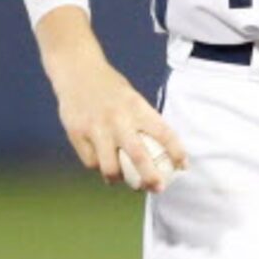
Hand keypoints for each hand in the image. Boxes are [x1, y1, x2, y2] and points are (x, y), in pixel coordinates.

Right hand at [40, 22, 187, 191]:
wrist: (76, 70)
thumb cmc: (110, 88)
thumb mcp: (132, 98)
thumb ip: (143, 122)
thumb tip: (161, 152)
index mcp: (136, 107)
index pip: (163, 133)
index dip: (176, 152)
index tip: (183, 166)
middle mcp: (118, 119)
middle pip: (138, 157)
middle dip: (151, 178)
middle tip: (157, 188)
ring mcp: (96, 128)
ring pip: (110, 168)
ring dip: (119, 179)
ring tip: (123, 181)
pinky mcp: (77, 134)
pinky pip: (91, 162)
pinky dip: (99, 167)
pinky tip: (102, 164)